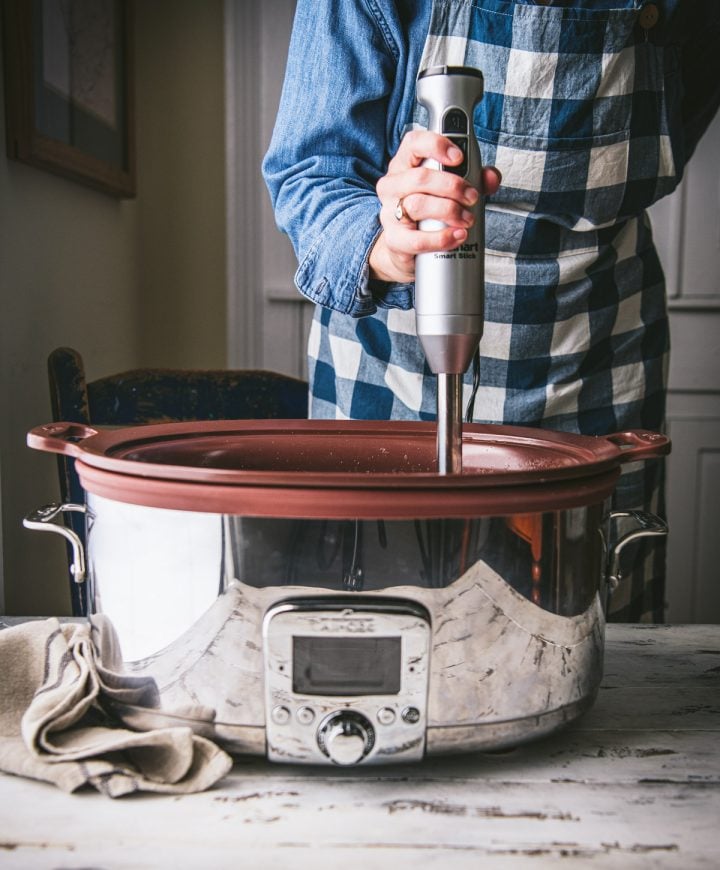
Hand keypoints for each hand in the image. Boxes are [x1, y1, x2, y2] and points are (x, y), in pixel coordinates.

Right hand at [369, 130, 500, 283]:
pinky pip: (417, 239)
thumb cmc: (432, 210)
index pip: (413, 143)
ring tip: (468, 219)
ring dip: (450, 211)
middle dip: (452, 186)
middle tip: (472, 197)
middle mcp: (393, 185)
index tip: (459, 157)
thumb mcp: (453, 188)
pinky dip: (442, 239)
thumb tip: (492, 177)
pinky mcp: (394, 240)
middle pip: (420, 177)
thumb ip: (475, 178)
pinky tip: (458, 236)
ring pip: (418, 205)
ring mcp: (389, 213)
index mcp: (405, 164)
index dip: (436, 145)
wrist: (409, 247)